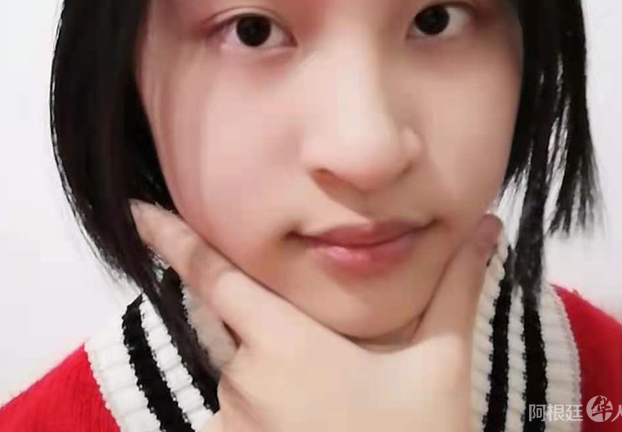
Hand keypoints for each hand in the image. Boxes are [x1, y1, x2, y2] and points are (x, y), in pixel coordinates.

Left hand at [130, 201, 501, 431]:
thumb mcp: (442, 366)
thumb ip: (456, 289)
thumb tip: (486, 223)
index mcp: (284, 344)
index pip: (215, 279)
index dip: (173, 241)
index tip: (134, 211)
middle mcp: (243, 383)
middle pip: (235, 327)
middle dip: (261, 321)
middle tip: (321, 356)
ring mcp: (232, 428)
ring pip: (240, 375)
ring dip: (271, 373)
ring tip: (334, 405)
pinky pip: (240, 416)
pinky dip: (267, 409)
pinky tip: (319, 425)